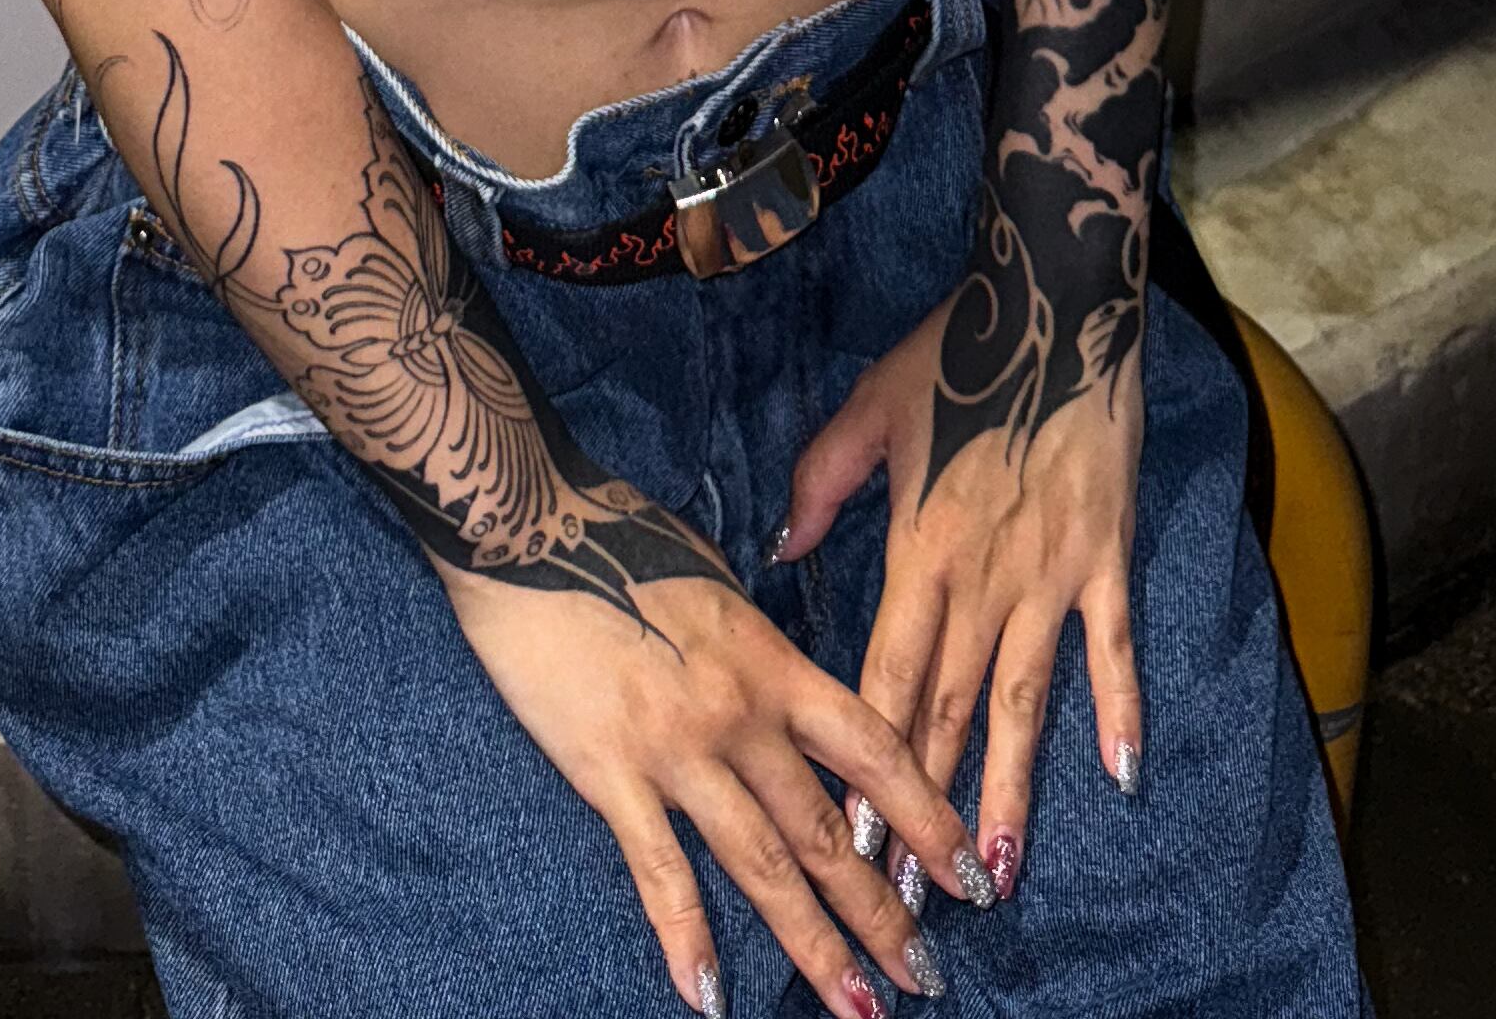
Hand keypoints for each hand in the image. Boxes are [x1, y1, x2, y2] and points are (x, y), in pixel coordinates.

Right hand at [437, 506, 990, 1016]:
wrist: (529, 526)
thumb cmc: (622, 538)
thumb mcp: (718, 584)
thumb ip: (754, 652)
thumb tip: (778, 692)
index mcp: (772, 663)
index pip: (872, 752)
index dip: (926, 816)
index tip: (966, 871)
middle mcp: (740, 715)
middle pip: (826, 829)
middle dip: (883, 911)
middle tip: (929, 978)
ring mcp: (677, 750)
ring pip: (762, 864)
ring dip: (814, 944)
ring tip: (858, 1007)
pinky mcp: (611, 774)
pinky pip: (659, 871)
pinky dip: (686, 939)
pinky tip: (708, 998)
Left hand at [782, 290, 1143, 902]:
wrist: (1053, 301)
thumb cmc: (954, 352)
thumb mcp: (869, 408)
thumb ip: (821, 483)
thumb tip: (779, 552)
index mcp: (918, 548)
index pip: (883, 682)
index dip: (864, 768)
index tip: (848, 842)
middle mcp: (981, 577)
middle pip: (947, 713)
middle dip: (925, 812)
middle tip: (914, 898)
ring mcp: (1049, 572)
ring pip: (1024, 701)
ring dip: (1011, 789)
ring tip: (999, 874)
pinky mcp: (1107, 556)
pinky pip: (1113, 647)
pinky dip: (1120, 710)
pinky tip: (1123, 776)